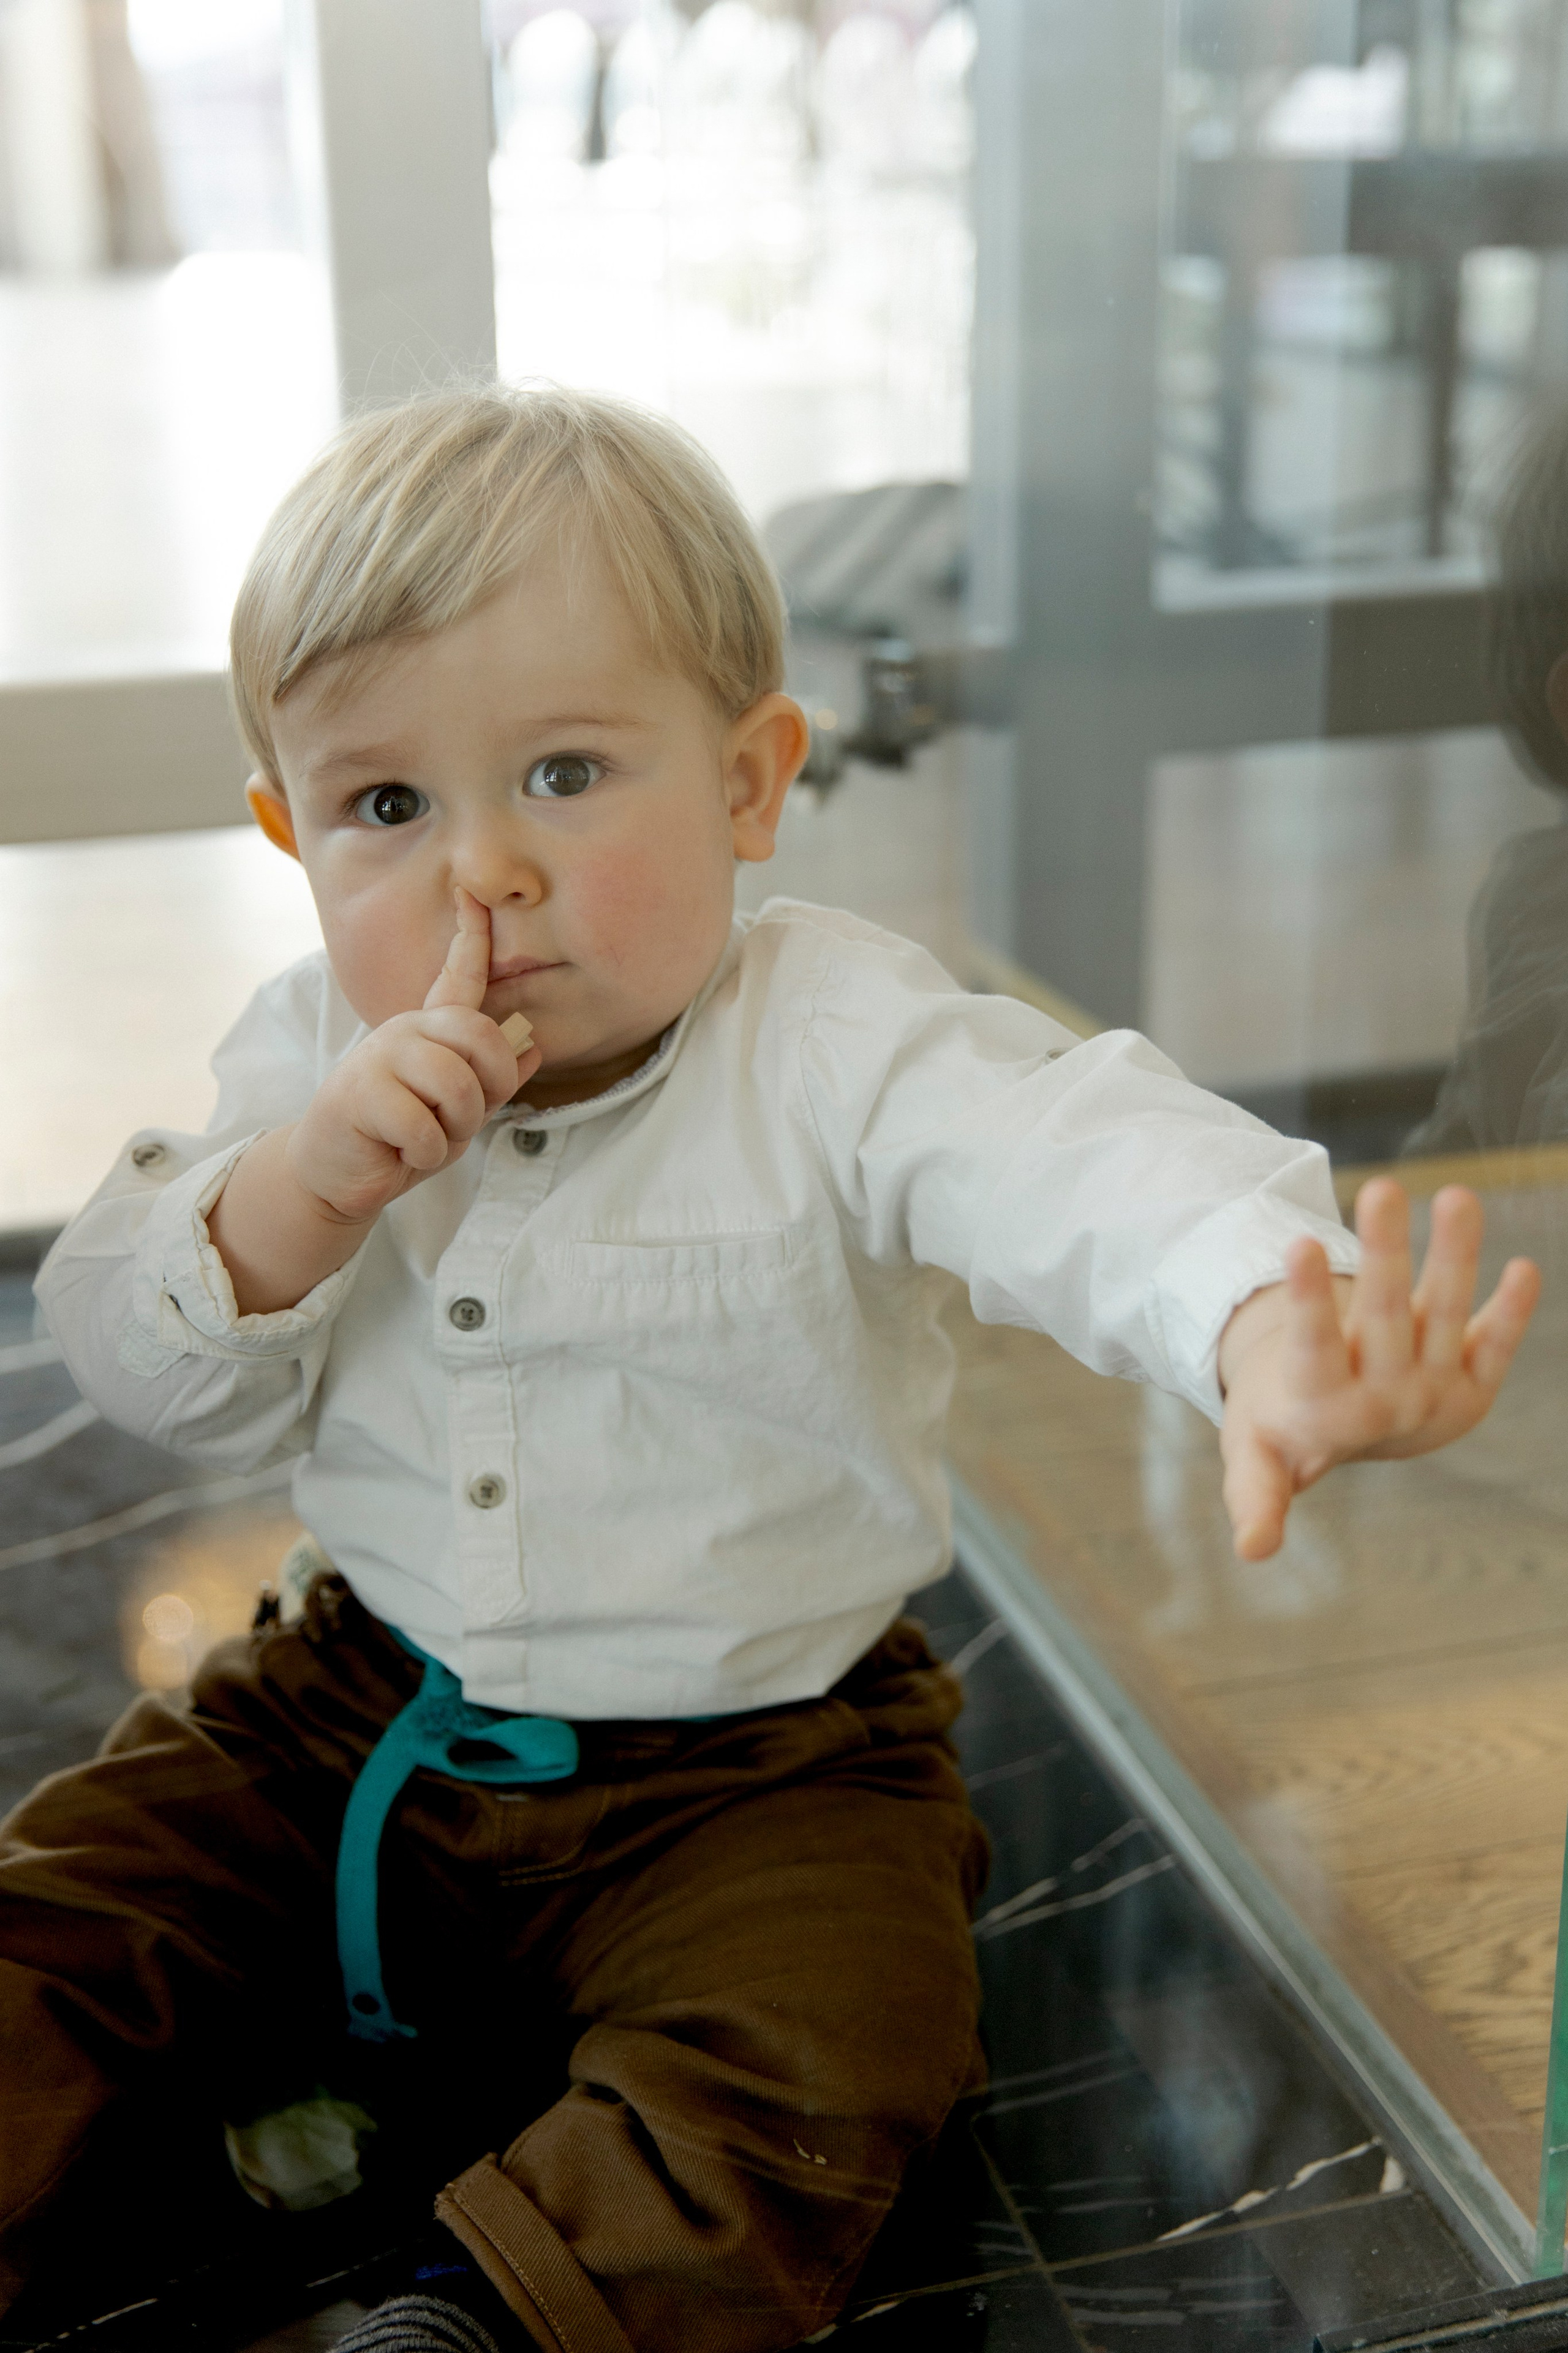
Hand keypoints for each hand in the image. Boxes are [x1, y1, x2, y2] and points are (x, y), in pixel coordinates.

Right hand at [286, 887, 542, 1225]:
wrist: (336, 1172)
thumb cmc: (399, 1137)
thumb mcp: (456, 1112)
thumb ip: (492, 1082)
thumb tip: (534, 1048)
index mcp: (429, 1029)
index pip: (458, 973)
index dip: (472, 933)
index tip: (472, 890)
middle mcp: (405, 1030)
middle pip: (483, 1037)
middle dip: (488, 1089)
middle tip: (459, 1119)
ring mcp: (380, 1056)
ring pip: (458, 1086)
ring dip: (454, 1130)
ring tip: (425, 1138)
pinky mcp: (361, 1093)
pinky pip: (426, 1128)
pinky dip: (424, 1154)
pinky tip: (398, 1151)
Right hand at [1217, 1177, 1540, 1560]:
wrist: (1350, 1440)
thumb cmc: (1283, 1426)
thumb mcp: (1252, 1456)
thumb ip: (1254, 1497)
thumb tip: (1253, 1554)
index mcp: (1324, 1408)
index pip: (1314, 1346)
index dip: (1307, 1299)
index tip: (1298, 1244)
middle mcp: (1386, 1399)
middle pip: (1385, 1318)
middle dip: (1384, 1255)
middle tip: (1380, 1190)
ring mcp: (1435, 1389)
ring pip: (1445, 1316)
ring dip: (1455, 1257)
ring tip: (1458, 1194)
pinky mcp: (1473, 1383)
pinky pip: (1496, 1343)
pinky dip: (1513, 1311)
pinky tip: (1526, 1267)